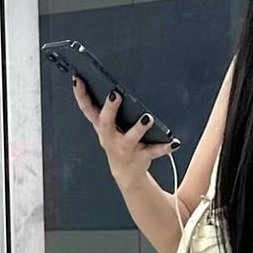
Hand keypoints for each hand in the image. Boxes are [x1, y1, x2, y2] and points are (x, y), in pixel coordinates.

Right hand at [73, 76, 174, 192]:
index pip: (87, 109)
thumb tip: (113, 85)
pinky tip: (173, 142)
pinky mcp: (140, 157)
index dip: (80, 94)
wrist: (127, 173)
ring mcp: (125, 149)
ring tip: (147, 117)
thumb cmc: (119, 143)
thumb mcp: (109, 127)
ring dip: (138, 128)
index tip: (78, 78)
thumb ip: (108, 109)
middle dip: (109, 109)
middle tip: (115, 94)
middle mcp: (110, 138)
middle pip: (105, 123)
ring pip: (130, 139)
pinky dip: (164, 147)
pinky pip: (153, 152)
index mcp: (101, 127)